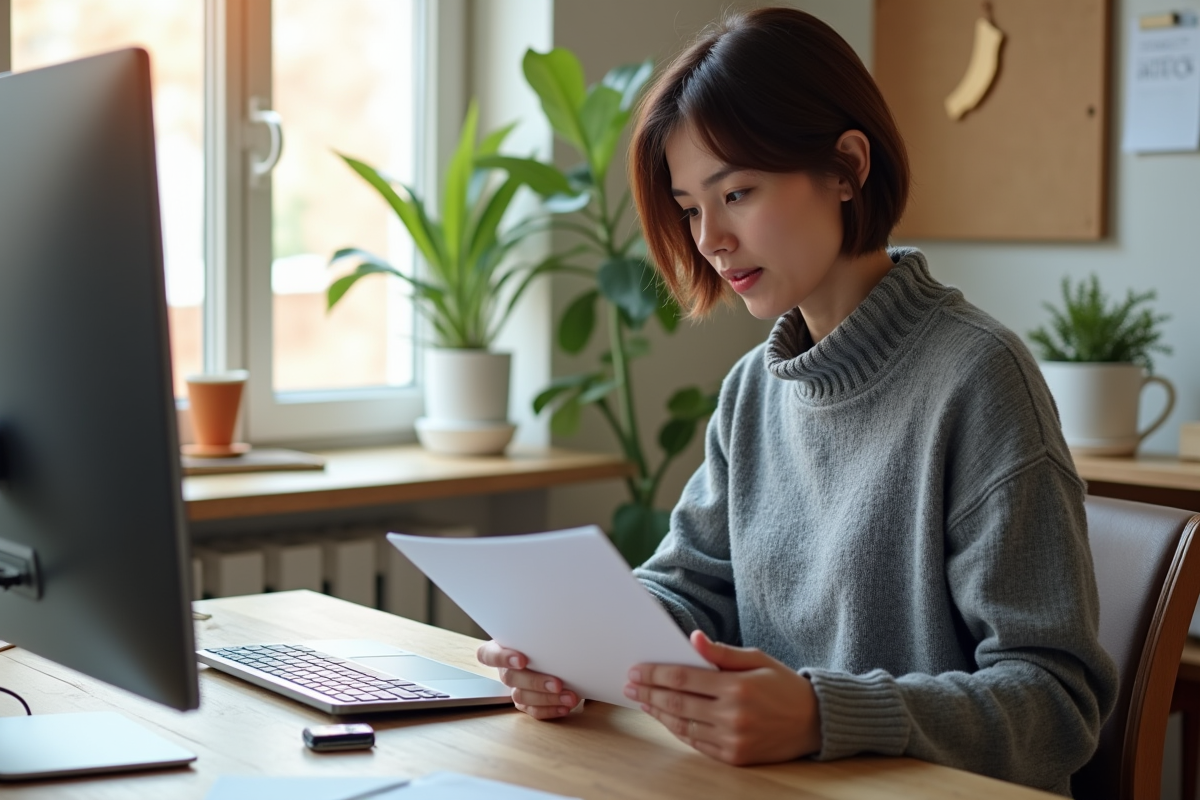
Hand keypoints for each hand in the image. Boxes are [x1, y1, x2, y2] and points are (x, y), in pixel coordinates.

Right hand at [476, 640, 579, 719]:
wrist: (553, 651)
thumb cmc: (543, 638)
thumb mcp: (538, 633)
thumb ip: (539, 634)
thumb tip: (557, 632)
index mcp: (500, 648)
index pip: (488, 654)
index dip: (501, 658)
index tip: (522, 660)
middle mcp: (505, 669)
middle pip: (509, 678)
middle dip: (535, 682)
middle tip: (558, 683)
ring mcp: (514, 687)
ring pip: (521, 696)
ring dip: (547, 698)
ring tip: (569, 697)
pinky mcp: (525, 703)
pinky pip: (533, 710)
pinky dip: (550, 710)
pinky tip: (564, 707)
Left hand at [624, 630, 820, 764]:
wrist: (814, 722)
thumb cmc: (783, 685)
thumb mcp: (757, 659)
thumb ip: (722, 652)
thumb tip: (692, 638)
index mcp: (737, 687)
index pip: (684, 678)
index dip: (655, 673)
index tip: (636, 669)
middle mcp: (733, 716)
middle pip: (677, 703)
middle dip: (648, 692)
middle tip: (629, 685)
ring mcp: (733, 740)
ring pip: (683, 725)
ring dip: (657, 713)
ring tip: (641, 701)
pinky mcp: (735, 757)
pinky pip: (696, 743)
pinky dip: (677, 730)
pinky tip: (665, 719)